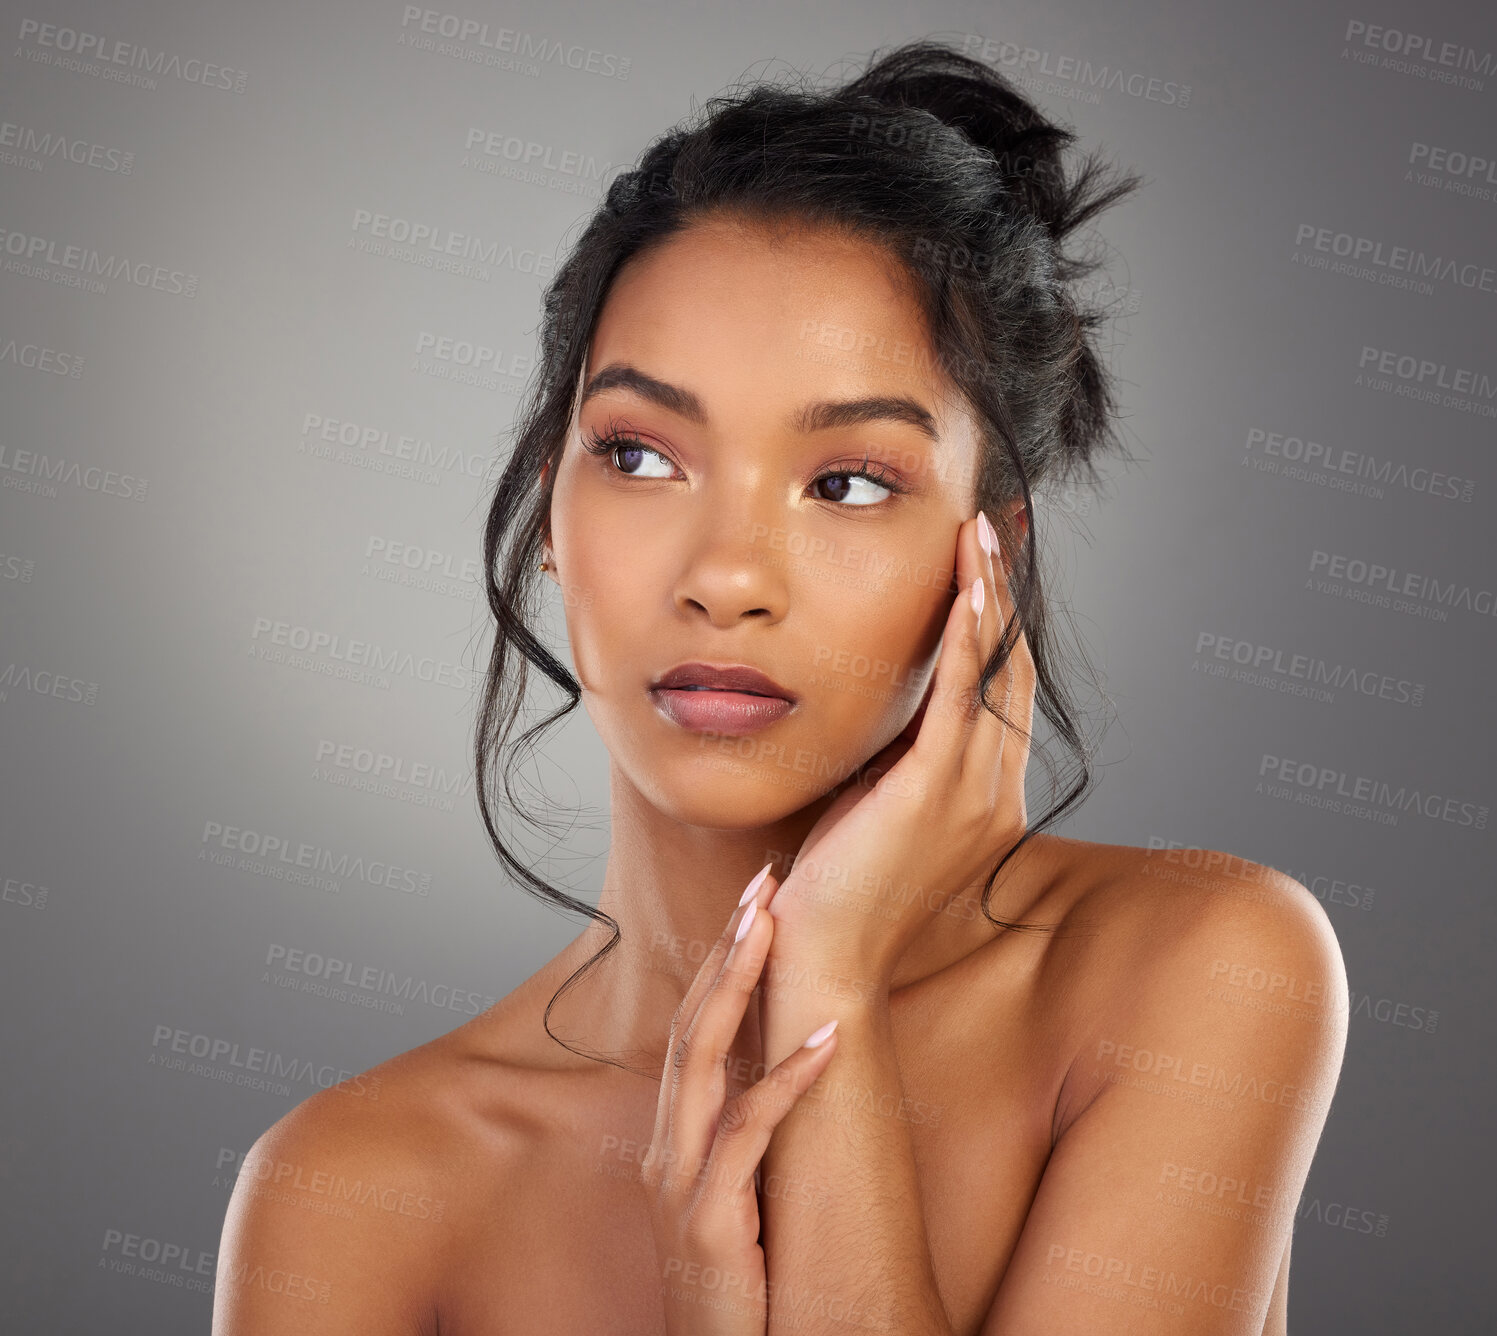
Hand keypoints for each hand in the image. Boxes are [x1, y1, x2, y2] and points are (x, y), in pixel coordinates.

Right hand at [643, 868, 841, 1334]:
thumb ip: (741, 1140)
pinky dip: (789, 1078)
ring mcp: (680, 1183)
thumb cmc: (738, 1289)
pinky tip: (829, 1038)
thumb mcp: (734, 1202)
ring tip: (774, 925)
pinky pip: (750, 1132)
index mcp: (671, 1141)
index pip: (691, 1031)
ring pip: (703, 1060)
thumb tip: (784, 1070)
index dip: (719, 964)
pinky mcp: (711, 1219)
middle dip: (725, 950)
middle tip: (761, 883)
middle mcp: (665, 1151)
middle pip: (690, 1025)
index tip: (753, 905)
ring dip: (739, 985)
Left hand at [768, 510, 1035, 984]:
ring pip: (993, 672)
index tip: (990, 565)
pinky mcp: (934, 792)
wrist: (826, 959)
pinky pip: (960, 697)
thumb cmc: (840, 887)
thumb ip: (901, 762)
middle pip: (1011, 670)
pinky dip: (965, 639)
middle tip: (996, 527)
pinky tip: (966, 590)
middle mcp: (995, 792)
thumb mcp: (880, 809)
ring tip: (979, 533)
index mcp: (986, 799)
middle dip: (1003, 593)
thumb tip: (893, 711)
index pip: (1003, 692)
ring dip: (987, 596)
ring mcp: (972, 793)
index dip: (1000, 625)